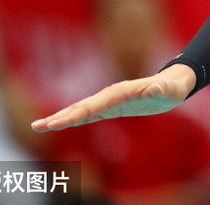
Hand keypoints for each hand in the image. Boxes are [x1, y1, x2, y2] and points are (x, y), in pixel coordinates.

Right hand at [30, 64, 195, 131]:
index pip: (94, 106)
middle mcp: (111, 94)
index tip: (57, 122)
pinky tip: (60, 124)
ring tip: (39, 125)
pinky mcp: (111, 106)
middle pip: (81, 107)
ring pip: (81, 109)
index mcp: (120, 92)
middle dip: (60, 117)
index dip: (76, 114)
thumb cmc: (172, 89)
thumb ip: (161, 90)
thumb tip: (154, 88)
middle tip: (37, 126)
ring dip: (61, 117)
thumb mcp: (170, 92)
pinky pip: (89, 113)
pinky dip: (73, 118)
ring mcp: (109, 99)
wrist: (172, 84)